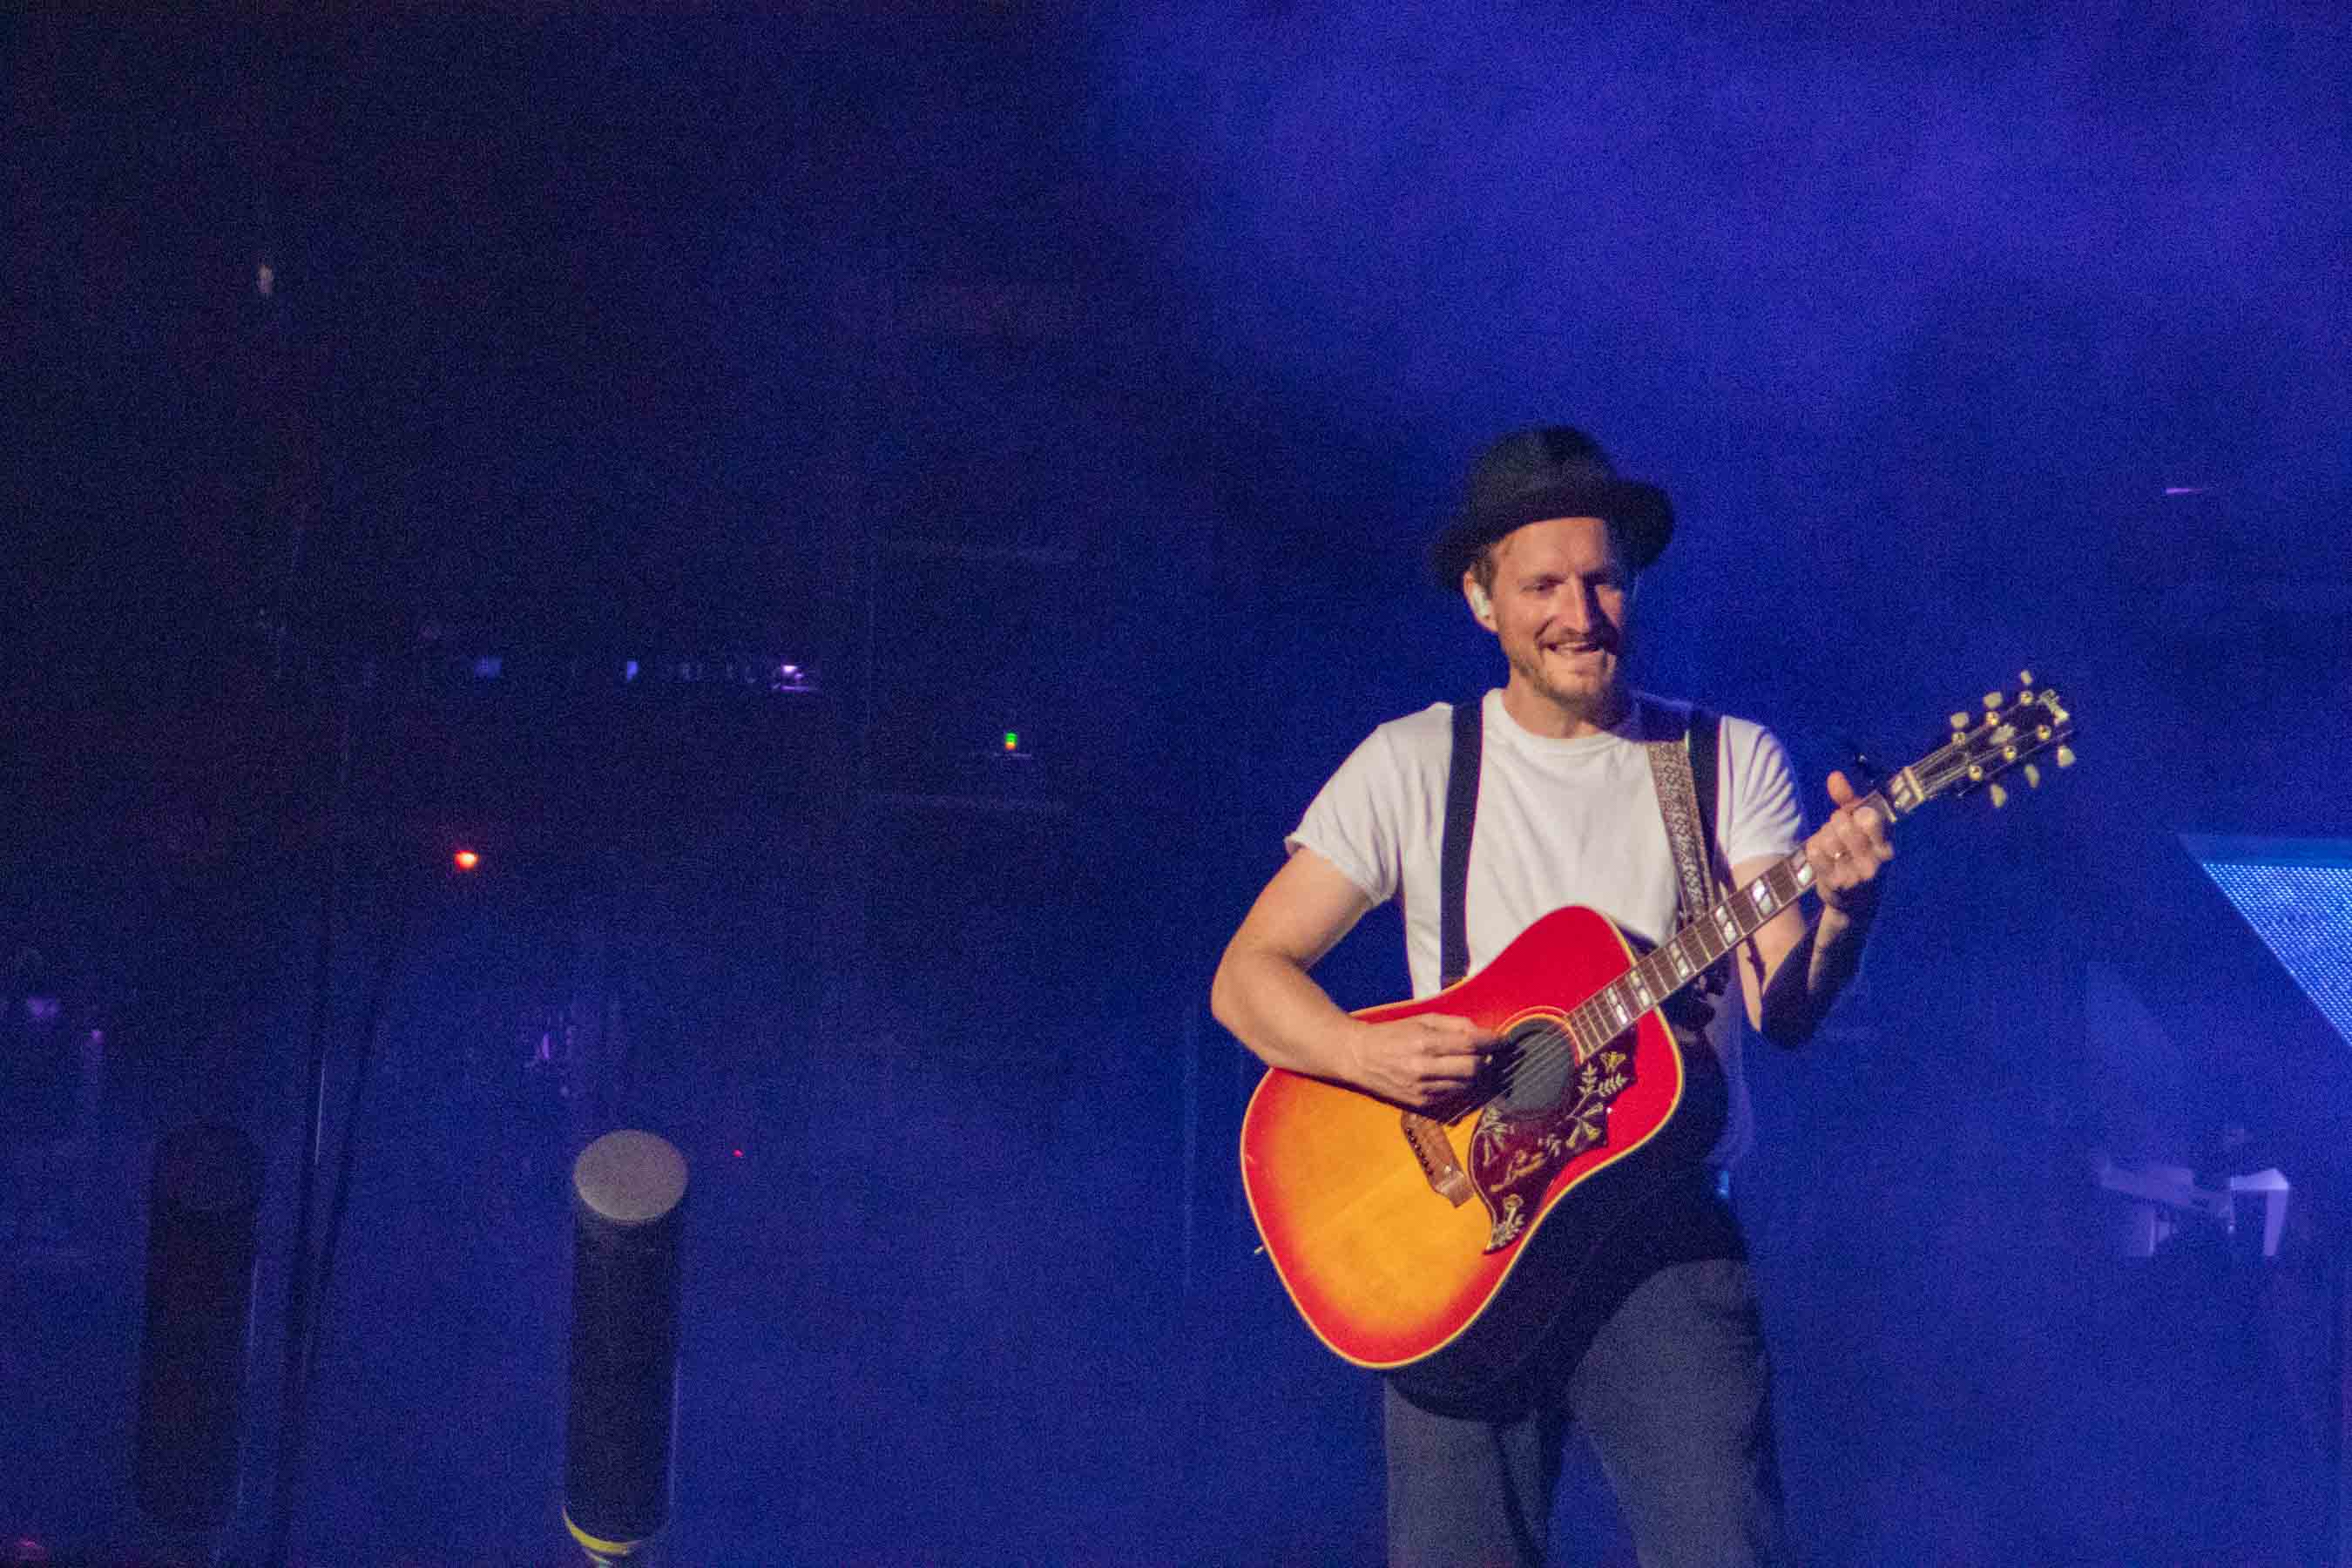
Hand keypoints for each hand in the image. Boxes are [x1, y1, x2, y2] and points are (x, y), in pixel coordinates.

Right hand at [1345, 1013, 1496, 1109]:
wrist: (1359, 1057)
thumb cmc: (1393, 1034)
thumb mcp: (1421, 1020)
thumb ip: (1454, 1024)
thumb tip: (1482, 1032)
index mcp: (1424, 1043)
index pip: (1470, 1045)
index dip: (1491, 1042)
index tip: (1502, 1040)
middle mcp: (1424, 1069)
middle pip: (1474, 1069)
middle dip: (1487, 1060)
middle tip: (1489, 1053)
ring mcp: (1422, 1089)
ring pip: (1466, 1085)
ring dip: (1475, 1075)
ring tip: (1474, 1063)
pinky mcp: (1420, 1104)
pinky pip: (1453, 1096)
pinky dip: (1460, 1085)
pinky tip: (1454, 1075)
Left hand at [1804, 769, 1891, 916]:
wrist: (1856, 902)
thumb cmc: (1858, 854)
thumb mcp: (1861, 827)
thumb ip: (1849, 800)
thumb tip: (1834, 776)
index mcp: (1887, 846)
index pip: (1870, 817)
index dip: (1857, 813)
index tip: (1858, 820)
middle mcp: (1875, 863)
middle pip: (1842, 824)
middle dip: (1836, 822)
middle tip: (1840, 831)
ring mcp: (1854, 876)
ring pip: (1826, 837)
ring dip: (1824, 836)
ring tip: (1832, 845)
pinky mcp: (1834, 885)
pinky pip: (1814, 851)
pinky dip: (1814, 849)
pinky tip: (1822, 856)